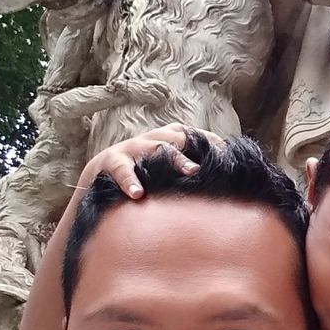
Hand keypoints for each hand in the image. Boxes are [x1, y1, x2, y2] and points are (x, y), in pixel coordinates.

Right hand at [80, 123, 225, 197]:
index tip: (231, 154)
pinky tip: (138, 194)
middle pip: (180, 137)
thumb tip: (222, 188)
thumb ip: (185, 174)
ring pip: (156, 147)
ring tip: (192, 171)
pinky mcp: (112, 162)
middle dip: (201, 146)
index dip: (212, 141)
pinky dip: (131, 180)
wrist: (97, 179)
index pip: (194, 135)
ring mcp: (132, 148)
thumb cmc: (141, 177)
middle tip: (222, 160)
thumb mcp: (164, 172)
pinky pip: (123, 169)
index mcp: (167, 139)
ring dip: (175, 157)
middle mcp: (152, 139)